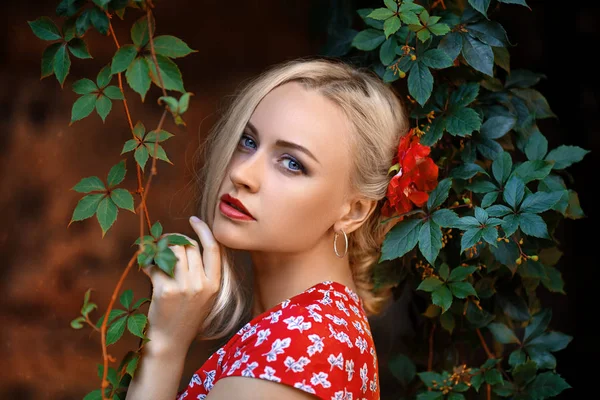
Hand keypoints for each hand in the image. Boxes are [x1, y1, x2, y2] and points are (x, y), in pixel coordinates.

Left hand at [141, 216, 221, 355]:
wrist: (170, 342)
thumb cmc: (185, 317)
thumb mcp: (204, 296)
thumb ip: (201, 273)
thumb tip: (187, 244)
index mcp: (214, 284)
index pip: (213, 248)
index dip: (203, 230)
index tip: (193, 220)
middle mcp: (201, 284)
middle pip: (189, 246)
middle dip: (173, 240)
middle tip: (162, 243)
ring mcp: (184, 287)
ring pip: (172, 251)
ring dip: (159, 249)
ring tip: (153, 257)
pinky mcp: (165, 291)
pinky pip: (155, 265)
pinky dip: (147, 263)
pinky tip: (145, 269)